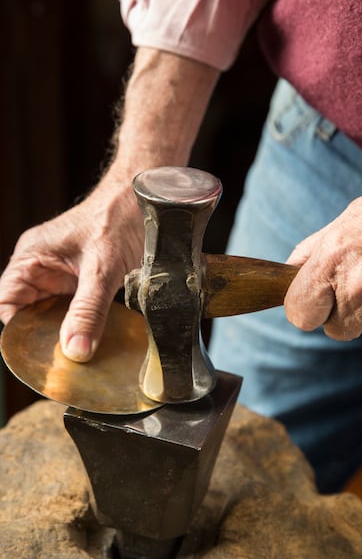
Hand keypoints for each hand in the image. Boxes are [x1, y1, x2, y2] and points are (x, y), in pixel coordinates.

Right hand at [0, 177, 142, 361]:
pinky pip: (77, 310)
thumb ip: (89, 310)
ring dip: (68, 333)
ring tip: (84, 355)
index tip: (40, 354)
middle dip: (45, 338)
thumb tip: (75, 351)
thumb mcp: (103, 268)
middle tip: (67, 361)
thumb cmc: (120, 217)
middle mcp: (42, 269)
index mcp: (32, 259)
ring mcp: (64, 275)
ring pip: (54, 316)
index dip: (17, 331)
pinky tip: (98, 339)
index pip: (5, 304)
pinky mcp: (86, 280)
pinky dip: (85, 325)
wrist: (150, 197)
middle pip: (29, 315)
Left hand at [284, 169, 361, 339]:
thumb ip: (312, 252)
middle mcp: (360, 288)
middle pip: (336, 330)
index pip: (300, 315)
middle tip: (361, 282)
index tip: (314, 301)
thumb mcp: (346, 221)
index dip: (306, 308)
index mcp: (334, 262)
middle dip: (344, 312)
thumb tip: (287, 272)